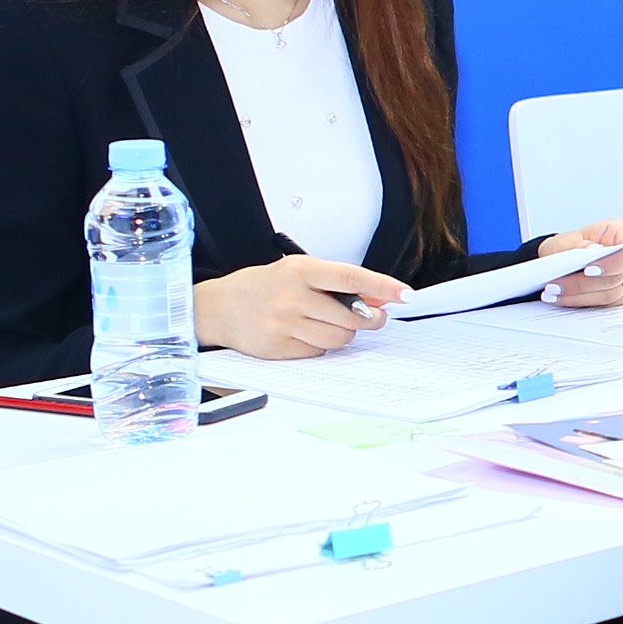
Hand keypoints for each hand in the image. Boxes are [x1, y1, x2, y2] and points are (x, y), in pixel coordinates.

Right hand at [197, 255, 410, 356]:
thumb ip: (337, 284)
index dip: (382, 287)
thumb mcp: (298, 272)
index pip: (351, 278)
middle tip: (371, 317)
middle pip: (352, 316)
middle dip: (368, 319)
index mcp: (300, 271)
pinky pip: (318, 352)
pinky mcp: (278, 348)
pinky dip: (320, 345)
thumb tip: (378, 298)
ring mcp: (284, 324)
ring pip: (339, 338)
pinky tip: (305, 333)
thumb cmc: (262, 287)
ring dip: (344, 333)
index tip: (405, 294)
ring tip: (328, 322)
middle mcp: (292, 297)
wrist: (218, 307)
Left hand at [537, 219, 622, 307]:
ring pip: (609, 295)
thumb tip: (593, 251)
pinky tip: (559, 297)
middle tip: (556, 284)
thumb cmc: (571, 246)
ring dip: (579, 295)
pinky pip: (603, 305)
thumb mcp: (567, 240)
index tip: (588, 269)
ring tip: (552, 291)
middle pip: (618, 277)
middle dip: (584, 283)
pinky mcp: (621, 298)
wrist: (567, 260)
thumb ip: (579, 244)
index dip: (615, 263)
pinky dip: (579, 301)